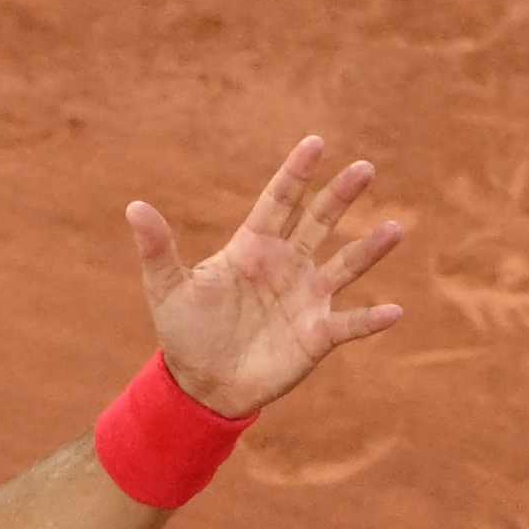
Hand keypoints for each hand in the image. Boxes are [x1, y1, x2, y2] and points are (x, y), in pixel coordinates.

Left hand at [126, 137, 407, 412]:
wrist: (199, 385)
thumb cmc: (185, 333)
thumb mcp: (167, 289)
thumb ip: (157, 250)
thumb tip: (133, 207)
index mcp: (254, 247)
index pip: (279, 201)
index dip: (296, 173)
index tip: (315, 142)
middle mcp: (287, 265)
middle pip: (320, 221)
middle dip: (341, 195)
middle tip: (364, 169)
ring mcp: (306, 297)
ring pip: (345, 265)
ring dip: (370, 249)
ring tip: (395, 229)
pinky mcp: (317, 334)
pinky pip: (350, 324)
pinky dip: (371, 319)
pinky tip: (395, 311)